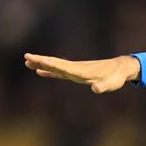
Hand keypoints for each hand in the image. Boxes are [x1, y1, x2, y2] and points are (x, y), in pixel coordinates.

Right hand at [24, 53, 140, 93]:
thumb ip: (102, 87)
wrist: (120, 68)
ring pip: (55, 66)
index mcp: (81, 71)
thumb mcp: (111, 84)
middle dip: (40, 60)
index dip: (50, 64)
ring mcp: (75, 69)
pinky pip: (60, 71)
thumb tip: (95, 89)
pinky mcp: (77, 73)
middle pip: (55, 63)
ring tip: (27, 62)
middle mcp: (76, 68)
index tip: (38, 60)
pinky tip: (40, 71)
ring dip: (41, 64)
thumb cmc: (115, 78)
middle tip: (26, 57)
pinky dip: (49, 71)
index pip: (62, 67)